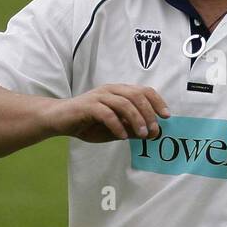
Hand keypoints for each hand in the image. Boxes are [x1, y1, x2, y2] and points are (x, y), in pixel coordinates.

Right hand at [49, 84, 170, 142]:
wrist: (59, 120)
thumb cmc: (89, 123)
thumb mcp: (116, 128)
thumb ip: (133, 129)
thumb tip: (154, 133)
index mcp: (119, 91)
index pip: (144, 91)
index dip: (157, 102)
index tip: (166, 116)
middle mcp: (111, 90)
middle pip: (137, 95)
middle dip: (149, 113)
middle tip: (154, 130)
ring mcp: (99, 96)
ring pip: (124, 103)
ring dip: (136, 119)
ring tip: (142, 134)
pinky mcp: (87, 106)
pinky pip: (106, 114)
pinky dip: (117, 125)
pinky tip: (122, 136)